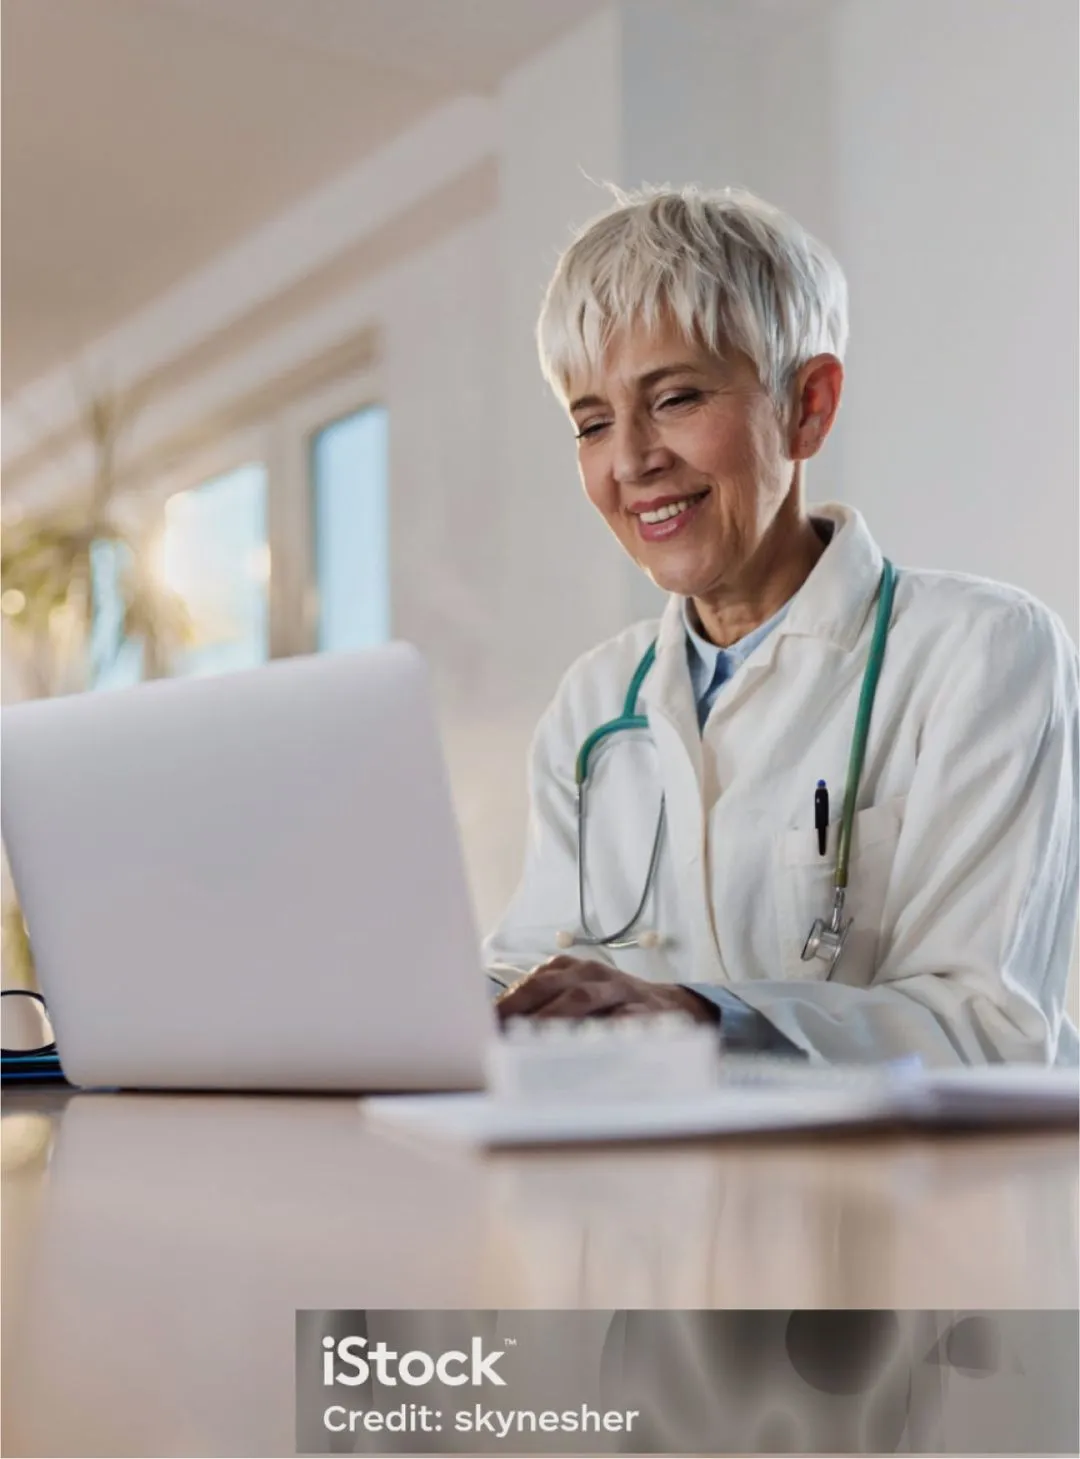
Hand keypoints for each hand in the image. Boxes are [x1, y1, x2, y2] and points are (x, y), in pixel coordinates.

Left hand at [495, 956, 718, 1024]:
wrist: (672, 1007)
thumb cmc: (610, 1007)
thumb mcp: (577, 996)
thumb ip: (543, 1008)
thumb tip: (496, 1031)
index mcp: (572, 969)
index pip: (532, 981)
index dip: (507, 1002)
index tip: (482, 1023)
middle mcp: (593, 973)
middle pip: (551, 985)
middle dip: (521, 1007)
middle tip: (498, 1032)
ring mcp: (620, 990)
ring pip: (582, 999)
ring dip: (553, 1018)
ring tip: (529, 1040)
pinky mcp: (645, 1012)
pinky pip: (620, 1021)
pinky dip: (599, 1033)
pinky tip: (582, 1048)